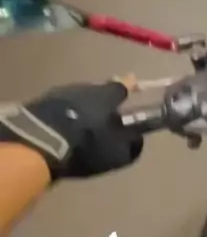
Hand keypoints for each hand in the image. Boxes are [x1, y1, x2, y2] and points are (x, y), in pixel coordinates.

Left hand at [0, 77, 142, 181]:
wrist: (40, 142)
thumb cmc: (87, 145)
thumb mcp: (118, 154)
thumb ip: (132, 144)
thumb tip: (137, 138)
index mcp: (107, 95)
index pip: (123, 86)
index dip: (130, 86)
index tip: (134, 82)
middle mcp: (85, 87)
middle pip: (98, 92)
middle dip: (102, 103)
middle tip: (104, 118)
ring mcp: (60, 92)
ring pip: (77, 99)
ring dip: (81, 110)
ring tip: (80, 127)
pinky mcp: (41, 101)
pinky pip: (58, 107)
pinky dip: (63, 115)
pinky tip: (61, 130)